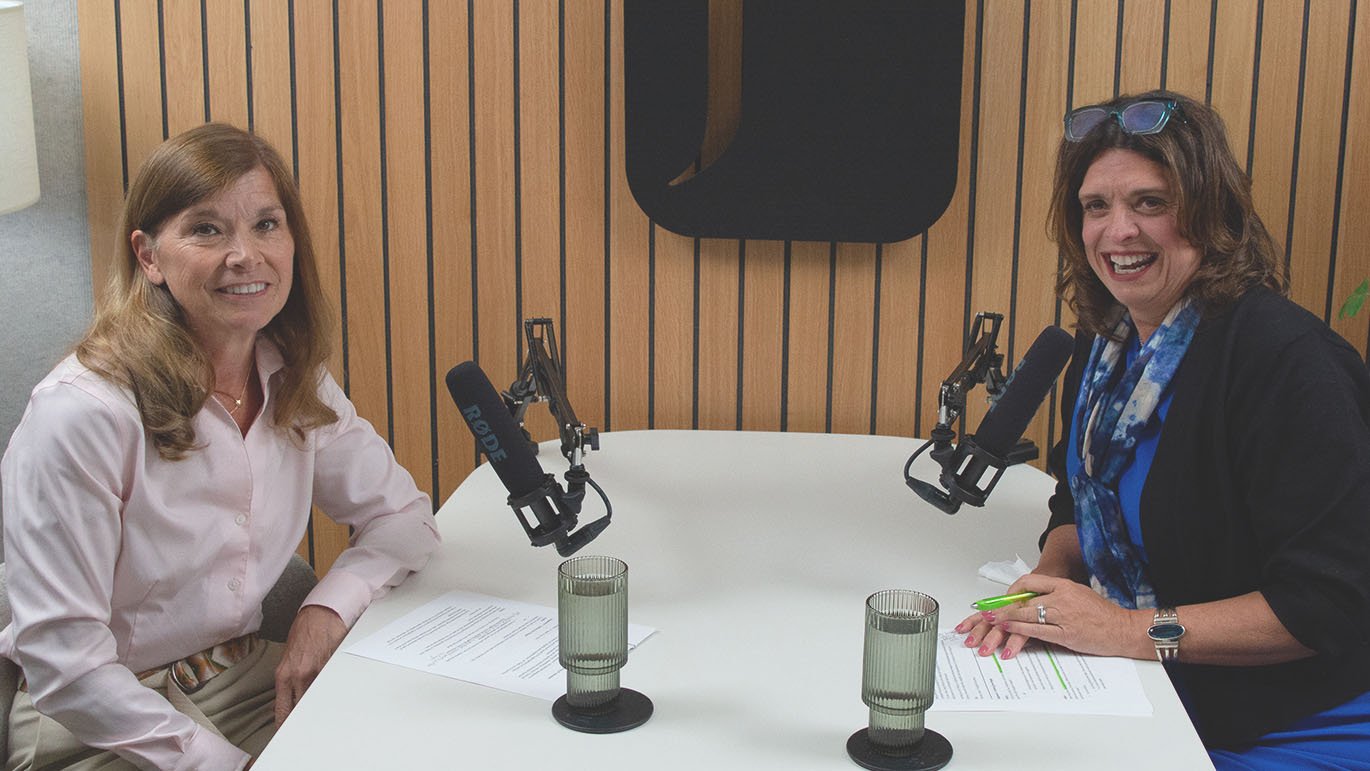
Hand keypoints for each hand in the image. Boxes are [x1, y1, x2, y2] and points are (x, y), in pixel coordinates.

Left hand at [274, 604, 347, 725]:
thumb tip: (289, 697)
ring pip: (317, 699)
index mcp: (284, 675)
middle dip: (302, 720)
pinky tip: (335, 696)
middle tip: (304, 731)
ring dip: (318, 707)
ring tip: (322, 717)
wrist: (320, 613)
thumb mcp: (288, 657)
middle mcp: (299, 676)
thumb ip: (288, 677)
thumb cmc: (304, 631)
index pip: (282, 709)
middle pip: (300, 708)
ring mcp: (317, 672)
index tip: (286, 733)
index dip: (284, 724)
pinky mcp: (332, 666)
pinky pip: (331, 686)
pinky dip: (331, 692)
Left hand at [963, 574, 1150, 659]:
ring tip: (991, 622)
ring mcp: (1063, 616)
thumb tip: (1031, 600)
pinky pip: (1037, 631)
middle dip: (1002, 607)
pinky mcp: (1066, 634)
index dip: (1013, 590)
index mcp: (1064, 585)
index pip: (1030, 581)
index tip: (1004, 599)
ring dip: (1006, 619)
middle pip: (1024, 600)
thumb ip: (1055, 594)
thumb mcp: (1077, 593)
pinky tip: (1009, 631)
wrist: (1122, 629)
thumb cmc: (1101, 613)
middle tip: (986, 612)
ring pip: (1027, 615)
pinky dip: (1020, 631)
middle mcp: (1062, 598)